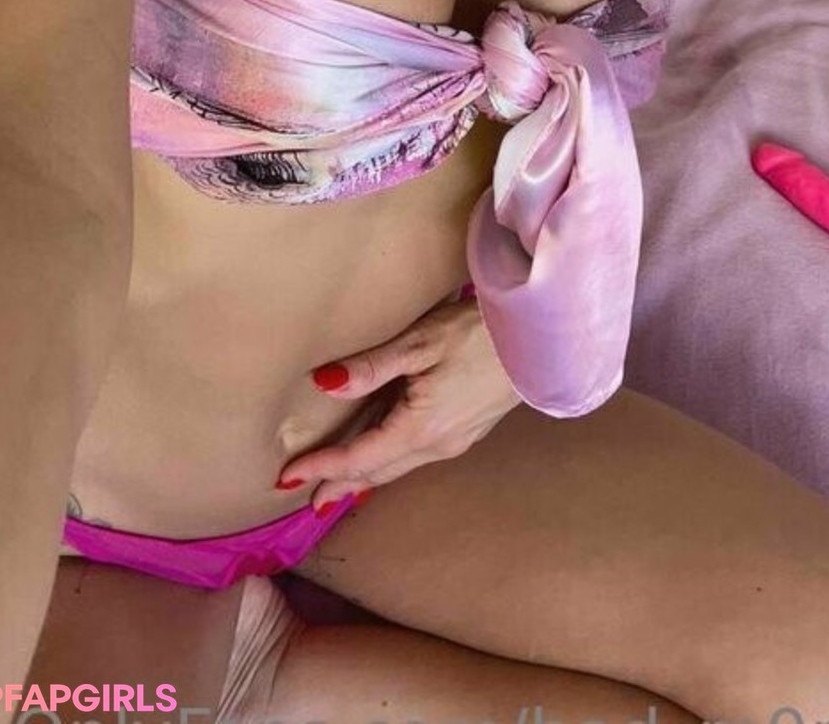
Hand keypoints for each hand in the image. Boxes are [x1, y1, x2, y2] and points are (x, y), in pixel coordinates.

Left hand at [273, 298, 522, 511]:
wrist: (540, 339)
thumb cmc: (479, 333)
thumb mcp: (420, 342)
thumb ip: (371, 367)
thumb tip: (324, 384)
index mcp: (420, 428)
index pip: (359, 458)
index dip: (323, 467)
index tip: (288, 476)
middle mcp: (437, 445)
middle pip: (378, 472)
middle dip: (341, 483)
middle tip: (307, 496)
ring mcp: (456, 441)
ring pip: (398, 466)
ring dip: (365, 476)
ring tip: (338, 483)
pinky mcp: (467, 430)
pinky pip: (416, 455)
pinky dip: (389, 461)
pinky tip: (383, 455)